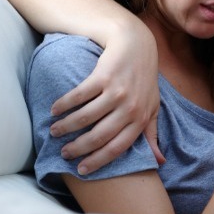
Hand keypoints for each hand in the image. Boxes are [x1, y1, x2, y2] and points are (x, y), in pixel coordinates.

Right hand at [49, 24, 164, 174]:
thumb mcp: (153, 106)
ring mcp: (117, 91)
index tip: (81, 169)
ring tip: (54, 131)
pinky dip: (64, 104)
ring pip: (86, 117)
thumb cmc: (144, 79)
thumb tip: (159, 161)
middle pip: (98, 136)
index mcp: (141, 118)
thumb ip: (152, 133)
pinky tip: (54, 110)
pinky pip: (79, 96)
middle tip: (64, 153)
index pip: (117, 148)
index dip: (98, 161)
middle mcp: (130, 107)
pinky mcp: (104, 76)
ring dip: (66, 127)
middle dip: (78, 148)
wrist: (136, 43)